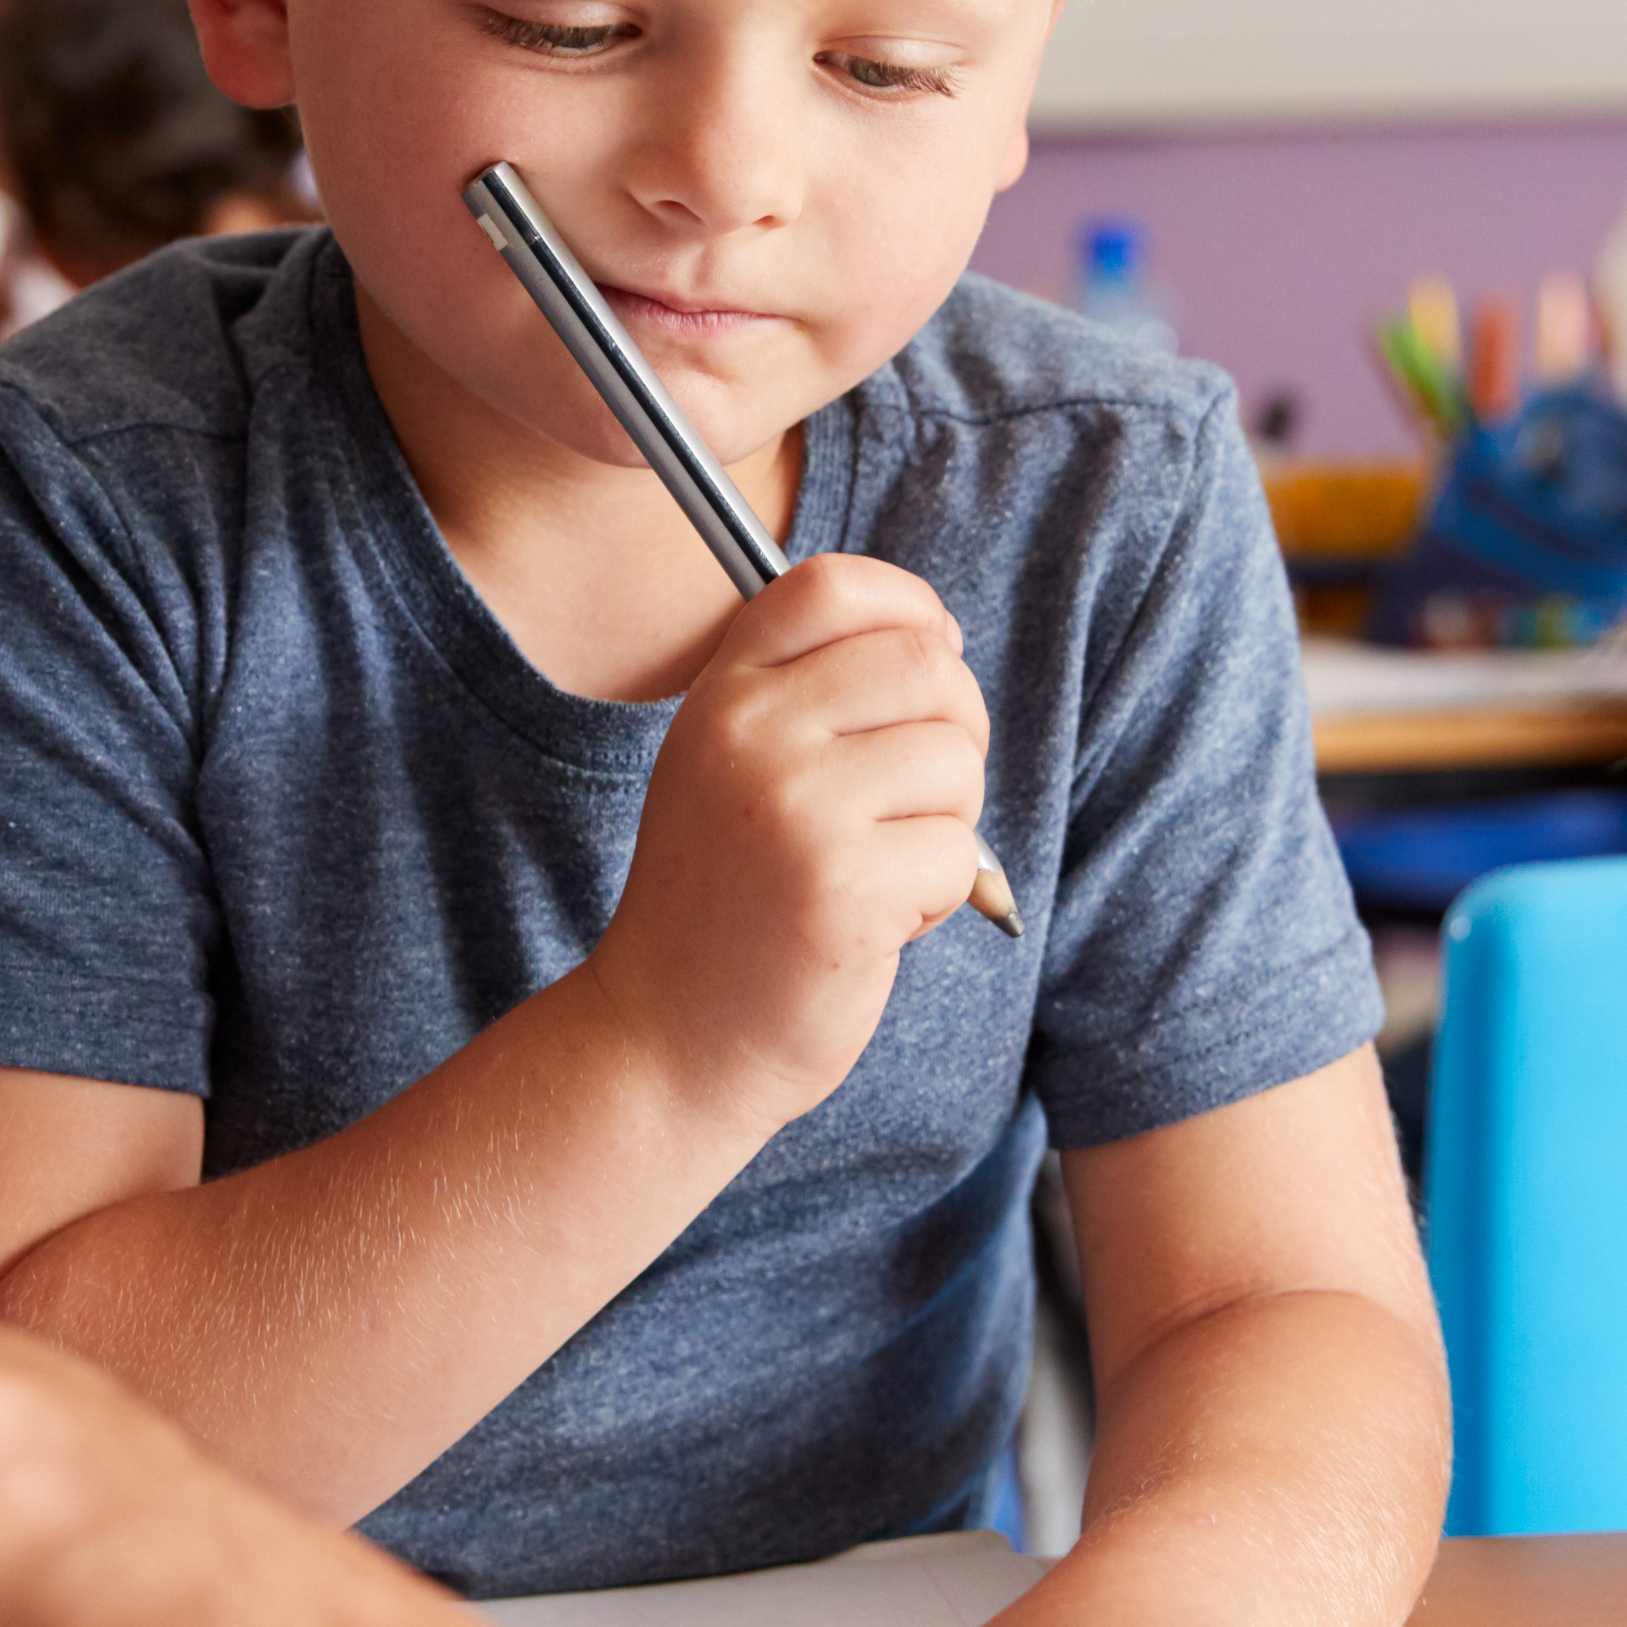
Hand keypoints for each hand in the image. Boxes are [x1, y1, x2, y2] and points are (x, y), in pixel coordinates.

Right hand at [587, 552, 992, 1131]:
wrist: (668, 1040)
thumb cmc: (725, 903)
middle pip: (925, 666)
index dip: (910, 608)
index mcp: (722, 696)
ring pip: (955, 760)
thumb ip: (806, 693)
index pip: (832, 586)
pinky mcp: (843, 889)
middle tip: (918, 794)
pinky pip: (958, 850)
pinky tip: (878, 921)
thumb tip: (937, 638)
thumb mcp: (729, 768)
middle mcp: (751, 736)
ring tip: (881, 867)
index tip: (931, 655)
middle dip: (955, 728)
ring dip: (948, 821)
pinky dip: (941, 894)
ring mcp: (795, 810)